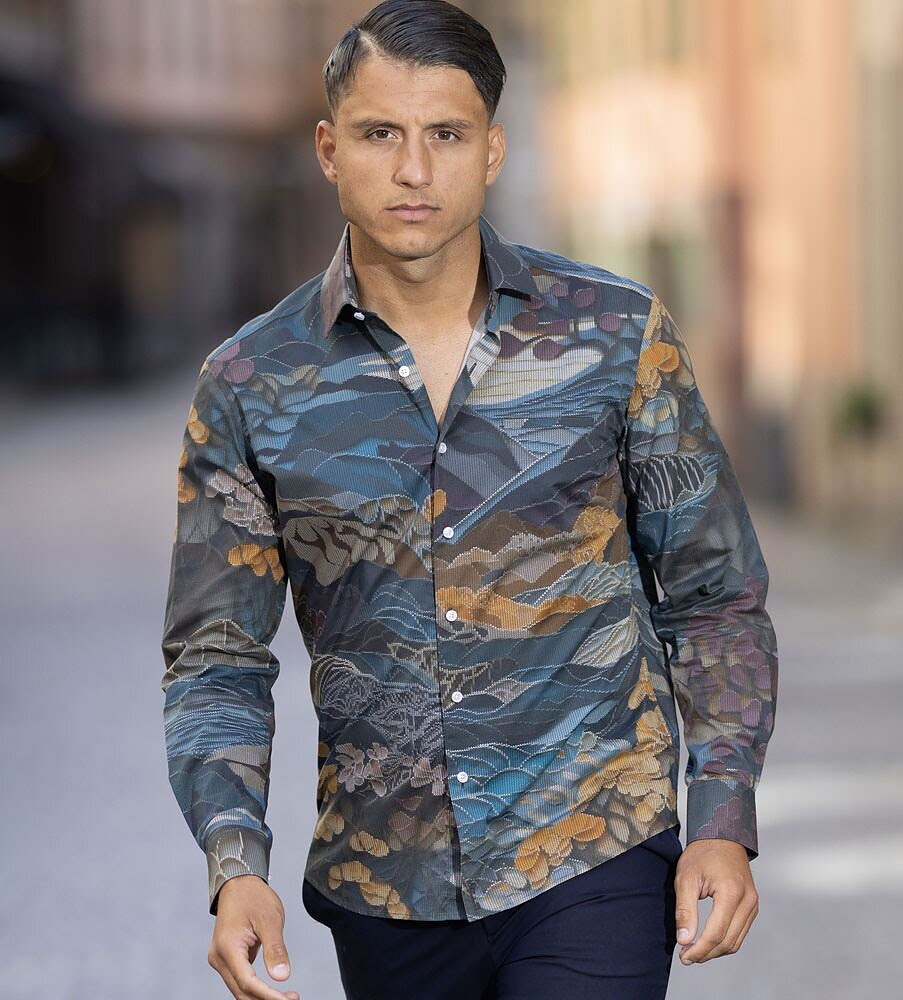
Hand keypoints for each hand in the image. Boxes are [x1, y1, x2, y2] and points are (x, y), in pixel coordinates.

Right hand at [207, 874, 301, 999]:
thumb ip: (275, 949)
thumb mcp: (270, 919)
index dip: (268, 996)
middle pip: (241, 991)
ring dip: (262, 997)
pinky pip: (241, 980)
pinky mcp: (227, 959)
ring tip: (288, 996)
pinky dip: (257, 988)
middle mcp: (219, 957)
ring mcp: (221, 959)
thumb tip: (282, 977)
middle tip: (294, 999)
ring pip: (240, 989)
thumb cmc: (253, 896)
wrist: (239, 883)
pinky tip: (275, 991)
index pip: (248, 982)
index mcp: (227, 947)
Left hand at [674, 838, 759, 964]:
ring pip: (736, 941)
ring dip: (716, 951)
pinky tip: (708, 941)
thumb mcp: (686, 878)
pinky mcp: (752, 906)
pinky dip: (725, 940)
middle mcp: (748, 901)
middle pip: (729, 942)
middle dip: (707, 954)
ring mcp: (753, 904)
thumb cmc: (702, 853)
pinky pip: (740, 932)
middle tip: (686, 957)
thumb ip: (685, 911)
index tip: (684, 957)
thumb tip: (684, 940)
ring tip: (695, 951)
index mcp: (731, 893)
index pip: (716, 934)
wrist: (721, 836)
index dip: (699, 950)